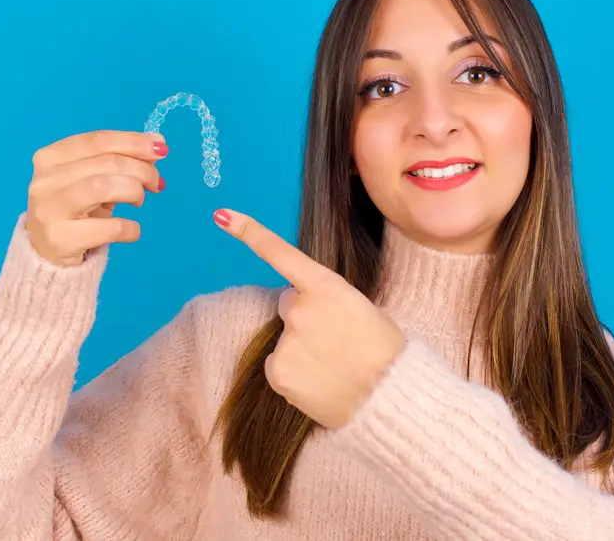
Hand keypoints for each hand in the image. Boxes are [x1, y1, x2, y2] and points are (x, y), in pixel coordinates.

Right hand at [25, 130, 168, 265]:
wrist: (47, 251)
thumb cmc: (75, 208)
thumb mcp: (93, 178)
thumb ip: (121, 158)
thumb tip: (157, 142)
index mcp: (51, 157)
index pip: (98, 140)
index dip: (134, 142)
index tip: (160, 148)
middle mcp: (46, 180)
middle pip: (106, 163)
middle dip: (141, 169)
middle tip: (156, 182)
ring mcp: (50, 210)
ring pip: (103, 187)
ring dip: (134, 191)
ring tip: (140, 200)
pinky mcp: (61, 240)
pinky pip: (110, 227)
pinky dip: (131, 227)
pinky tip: (132, 229)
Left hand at [214, 208, 405, 428]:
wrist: (390, 396)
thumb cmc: (387, 351)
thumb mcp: (365, 309)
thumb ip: (332, 301)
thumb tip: (316, 311)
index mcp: (326, 286)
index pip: (282, 254)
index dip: (250, 233)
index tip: (223, 216)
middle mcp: (299, 308)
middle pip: (288, 304)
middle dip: (304, 317)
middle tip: (335, 340)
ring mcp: (285, 341)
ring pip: (285, 338)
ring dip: (301, 347)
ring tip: (333, 366)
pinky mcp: (277, 372)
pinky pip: (279, 365)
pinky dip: (294, 373)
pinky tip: (320, 381)